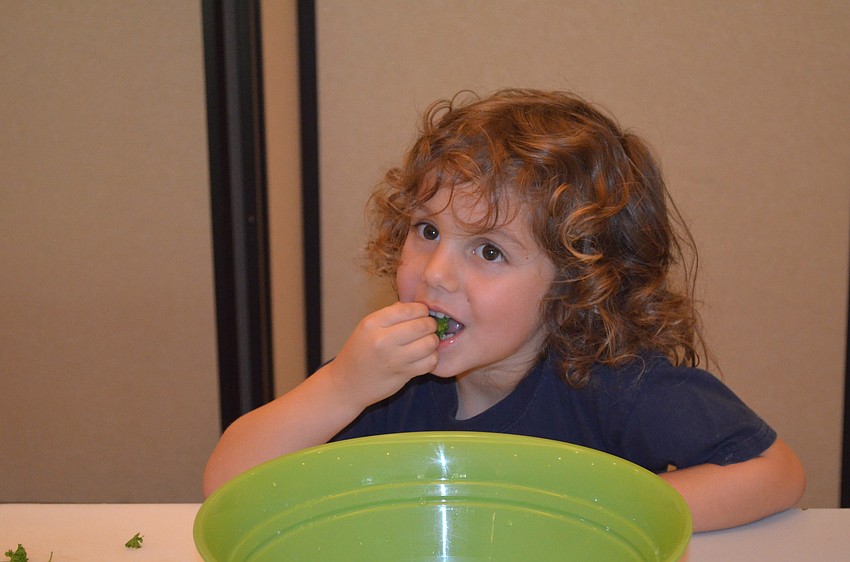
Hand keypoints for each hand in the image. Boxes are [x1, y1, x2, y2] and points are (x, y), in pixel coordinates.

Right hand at [323, 301, 438, 407]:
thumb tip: (417, 306)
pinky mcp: (402, 375)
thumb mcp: (367, 327)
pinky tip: (424, 357)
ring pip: (429, 344)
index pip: (409, 309)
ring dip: (433, 342)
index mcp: (373, 323)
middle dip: (430, 325)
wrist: (347, 383)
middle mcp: (382, 340)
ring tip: (426, 343)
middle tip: (428, 328)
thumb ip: (391, 314)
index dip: (422, 310)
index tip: (421, 314)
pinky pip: (429, 362)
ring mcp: (393, 359)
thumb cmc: (360, 352)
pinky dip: (432, 358)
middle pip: (422, 325)